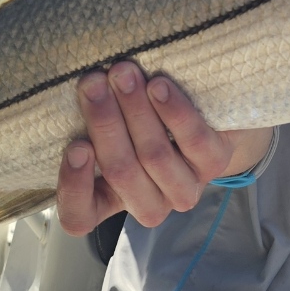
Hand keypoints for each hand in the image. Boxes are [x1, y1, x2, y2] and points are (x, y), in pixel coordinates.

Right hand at [55, 61, 273, 234]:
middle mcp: (148, 202)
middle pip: (120, 171)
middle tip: (93, 81)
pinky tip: (160, 86)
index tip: (76, 145)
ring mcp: (184, 187)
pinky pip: (194, 141)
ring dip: (135, 111)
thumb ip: (92, 120)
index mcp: (110, 199)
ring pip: (153, 156)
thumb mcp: (112, 124)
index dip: (74, 187)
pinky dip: (174, 112)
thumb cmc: (145, 117)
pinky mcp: (215, 164)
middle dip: (104, 122)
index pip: (80, 217)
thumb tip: (79, 89)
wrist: (210, 116)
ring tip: (123, 73)